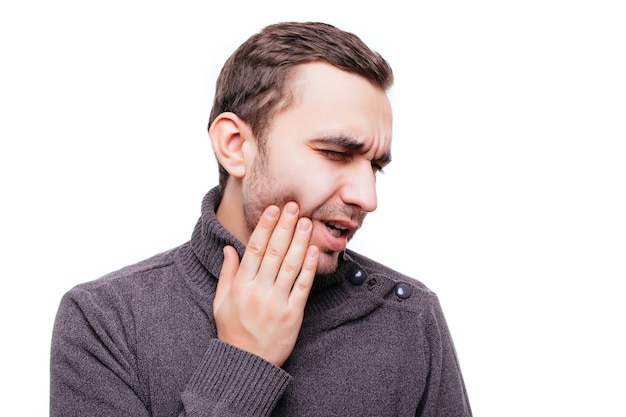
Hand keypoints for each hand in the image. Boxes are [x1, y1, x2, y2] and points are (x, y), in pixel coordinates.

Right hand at [213, 201, 318, 366]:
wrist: (246, 364)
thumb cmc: (233, 332)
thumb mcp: (221, 302)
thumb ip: (227, 273)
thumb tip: (230, 249)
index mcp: (240, 286)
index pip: (255, 249)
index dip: (266, 227)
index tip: (274, 210)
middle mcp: (258, 291)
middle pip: (275, 252)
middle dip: (285, 226)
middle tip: (293, 206)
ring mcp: (277, 303)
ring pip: (291, 265)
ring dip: (299, 241)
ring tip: (306, 222)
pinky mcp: (292, 315)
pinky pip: (303, 287)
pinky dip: (308, 267)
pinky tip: (313, 250)